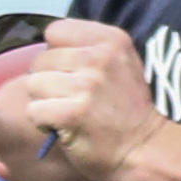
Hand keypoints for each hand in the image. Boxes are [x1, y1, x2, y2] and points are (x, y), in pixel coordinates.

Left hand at [21, 20, 167, 180]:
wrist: (147, 149)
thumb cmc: (127, 110)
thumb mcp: (120, 64)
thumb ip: (87, 49)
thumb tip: (46, 49)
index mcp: (111, 40)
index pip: (56, 31)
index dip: (55, 54)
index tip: (70, 73)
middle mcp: (100, 57)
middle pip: (40, 60)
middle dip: (47, 82)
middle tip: (70, 100)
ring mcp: (87, 85)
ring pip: (33, 85)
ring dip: (44, 103)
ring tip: (67, 113)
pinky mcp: (73, 112)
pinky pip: (34, 110)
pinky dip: (43, 123)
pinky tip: (64, 127)